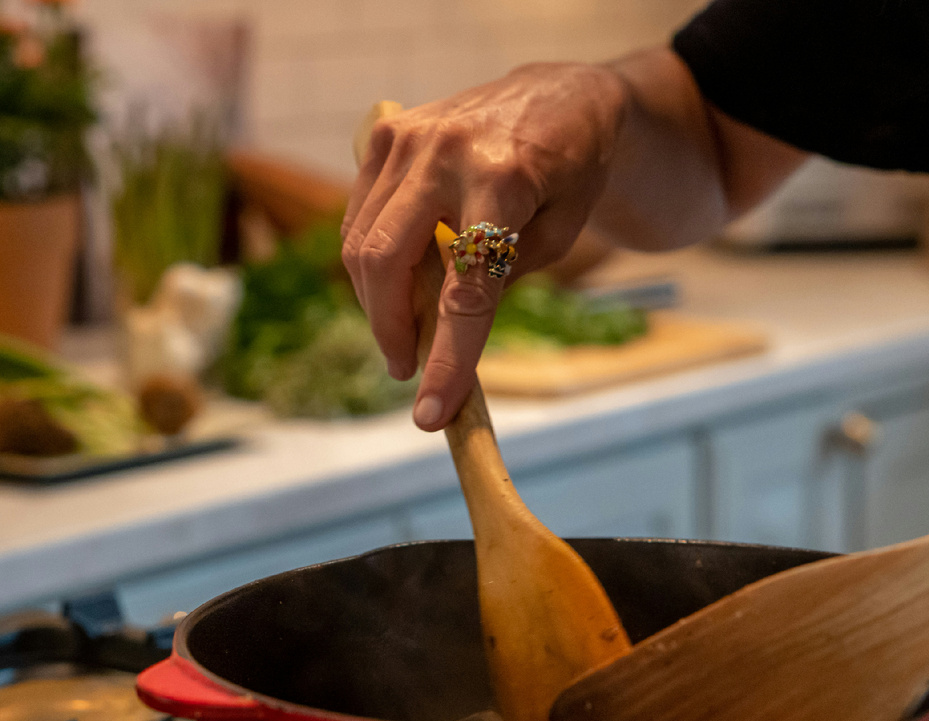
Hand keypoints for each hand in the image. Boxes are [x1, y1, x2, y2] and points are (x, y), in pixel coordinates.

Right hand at [341, 62, 627, 429]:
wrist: (560, 96)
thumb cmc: (569, 174)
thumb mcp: (558, 235)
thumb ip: (496, 281)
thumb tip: (437, 336)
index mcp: (504, 177)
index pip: (465, 289)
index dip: (447, 358)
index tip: (430, 414)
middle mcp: (447, 152)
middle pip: (388, 263)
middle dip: (391, 330)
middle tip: (407, 368)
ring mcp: (408, 138)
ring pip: (362, 244)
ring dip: (377, 302)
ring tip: (405, 331)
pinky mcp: (386, 135)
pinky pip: (359, 216)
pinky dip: (370, 261)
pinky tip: (394, 282)